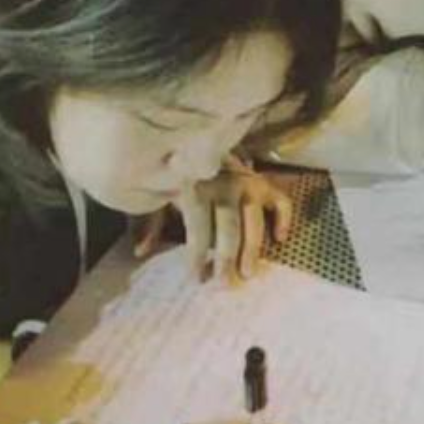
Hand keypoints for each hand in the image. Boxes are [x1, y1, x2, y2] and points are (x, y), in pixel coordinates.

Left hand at [133, 158, 293, 282]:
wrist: (196, 139)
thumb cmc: (174, 176)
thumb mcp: (154, 195)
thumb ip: (147, 222)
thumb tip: (140, 251)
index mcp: (194, 186)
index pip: (198, 226)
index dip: (197, 254)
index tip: (196, 278)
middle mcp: (224, 184)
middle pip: (229, 226)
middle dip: (226, 257)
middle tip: (224, 284)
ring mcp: (247, 183)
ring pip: (253, 219)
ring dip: (252, 248)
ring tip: (248, 273)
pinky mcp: (263, 184)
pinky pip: (280, 202)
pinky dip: (283, 219)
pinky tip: (279, 239)